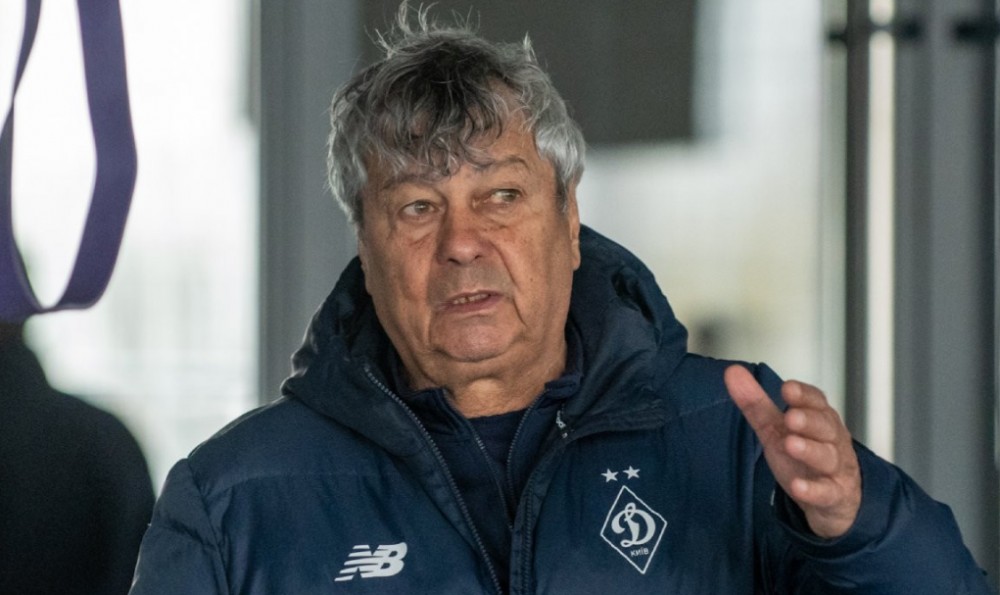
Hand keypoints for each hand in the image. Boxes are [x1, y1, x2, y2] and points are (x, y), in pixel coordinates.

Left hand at [724, 365, 860, 538]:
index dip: (803, 395)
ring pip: (827, 457)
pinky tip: (798, 486)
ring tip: (791, 444)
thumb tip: (732, 372)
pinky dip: (812, 490)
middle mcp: (831, 440)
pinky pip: (826, 492)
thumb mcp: (776, 428)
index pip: (816, 401)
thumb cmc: (802, 456)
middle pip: (824, 426)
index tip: (788, 388)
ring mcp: (834, 468)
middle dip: (808, 420)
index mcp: (818, 418)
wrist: (832, 498)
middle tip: (791, 417)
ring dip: (810, 450)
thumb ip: (756, 403)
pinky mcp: (833, 495)